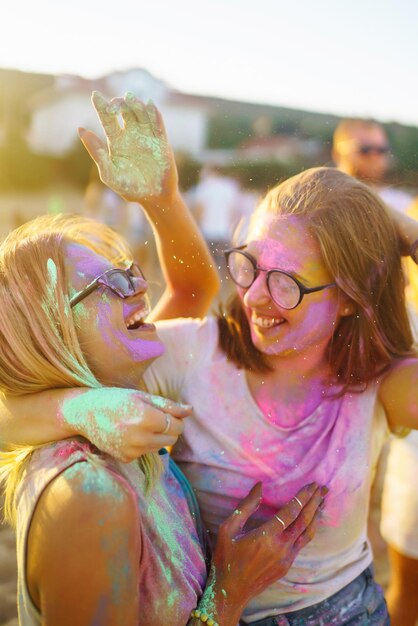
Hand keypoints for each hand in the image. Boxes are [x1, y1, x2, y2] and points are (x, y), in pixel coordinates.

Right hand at [59, 388, 191, 461]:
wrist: (84, 413)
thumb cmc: (115, 399)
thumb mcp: (142, 396)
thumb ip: (168, 405)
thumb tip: (190, 410)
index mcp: (145, 418)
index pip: (177, 426)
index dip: (177, 418)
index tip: (167, 412)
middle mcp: (139, 438)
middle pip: (172, 438)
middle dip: (169, 428)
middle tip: (153, 416)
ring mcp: (132, 451)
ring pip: (161, 447)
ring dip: (157, 436)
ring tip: (140, 423)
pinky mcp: (126, 458)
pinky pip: (146, 452)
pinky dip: (144, 443)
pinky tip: (129, 433)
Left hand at [78, 91, 177, 202]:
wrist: (153, 199)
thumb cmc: (129, 188)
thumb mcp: (109, 173)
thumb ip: (96, 152)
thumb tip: (81, 130)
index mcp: (116, 141)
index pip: (107, 119)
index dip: (101, 106)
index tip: (95, 95)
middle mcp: (131, 135)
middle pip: (125, 111)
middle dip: (120, 104)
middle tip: (115, 105)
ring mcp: (148, 137)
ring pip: (142, 114)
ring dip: (136, 104)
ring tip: (130, 99)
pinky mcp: (162, 142)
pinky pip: (159, 125)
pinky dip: (154, 114)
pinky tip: (149, 106)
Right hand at [209, 482, 326, 612]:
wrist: (230, 591)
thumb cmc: (226, 558)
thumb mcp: (228, 529)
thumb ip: (245, 506)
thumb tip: (259, 486)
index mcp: (266, 536)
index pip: (291, 511)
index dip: (303, 496)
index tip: (312, 484)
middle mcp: (281, 547)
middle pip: (305, 520)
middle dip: (315, 502)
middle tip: (324, 488)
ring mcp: (286, 558)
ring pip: (307, 533)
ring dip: (316, 515)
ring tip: (323, 501)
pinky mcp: (287, 566)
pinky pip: (302, 543)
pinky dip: (309, 529)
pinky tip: (311, 521)